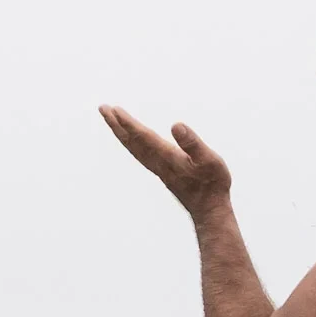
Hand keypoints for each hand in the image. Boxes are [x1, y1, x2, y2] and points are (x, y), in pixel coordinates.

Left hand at [100, 107, 231, 215]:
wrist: (209, 209)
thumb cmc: (212, 184)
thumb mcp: (209, 160)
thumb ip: (192, 143)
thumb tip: (176, 125)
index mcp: (167, 156)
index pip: (142, 137)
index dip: (128, 123)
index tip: (114, 110)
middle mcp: (158, 162)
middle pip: (131, 141)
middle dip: (117, 124)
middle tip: (103, 108)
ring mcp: (158, 167)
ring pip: (133, 148)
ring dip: (121, 133)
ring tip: (111, 119)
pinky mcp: (161, 171)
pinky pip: (139, 153)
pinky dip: (130, 143)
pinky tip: (131, 139)